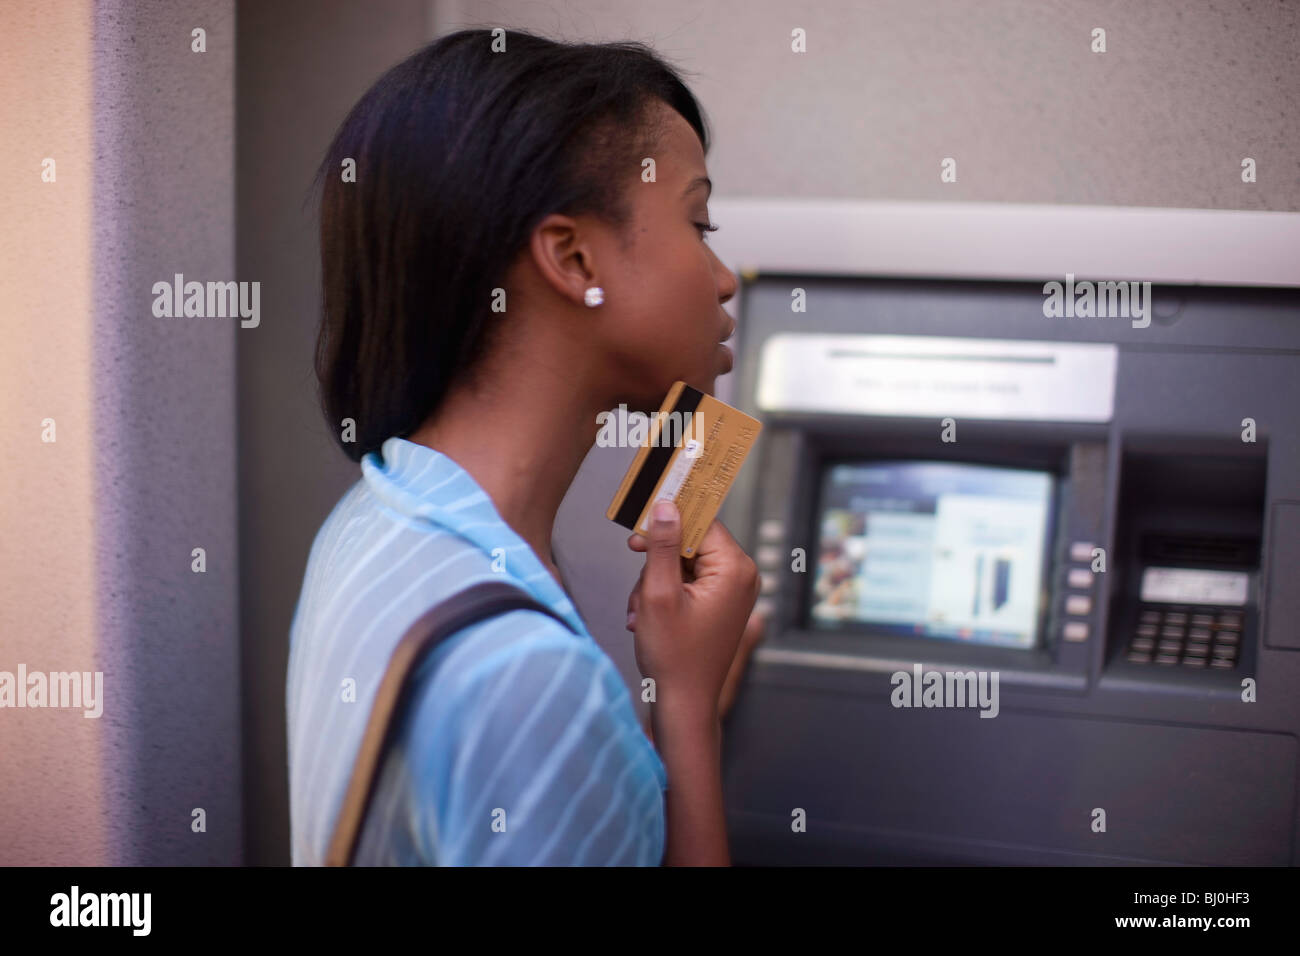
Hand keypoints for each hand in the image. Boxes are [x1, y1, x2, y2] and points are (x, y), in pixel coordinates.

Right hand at [625, 508, 760, 722]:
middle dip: (657, 564)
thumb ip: (662, 545)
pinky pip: (688, 583)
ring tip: (642, 612)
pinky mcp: (721, 604)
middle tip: (640, 585)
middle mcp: (741, 576)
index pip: (700, 522)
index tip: (639, 534)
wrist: (684, 703)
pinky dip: (664, 596)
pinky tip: (647, 618)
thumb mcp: (658, 593)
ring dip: (655, 583)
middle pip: (690, 543)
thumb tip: (666, 506)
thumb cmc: (674, 656)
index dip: (667, 524)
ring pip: (682, 564)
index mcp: (734, 569)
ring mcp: (732, 591)